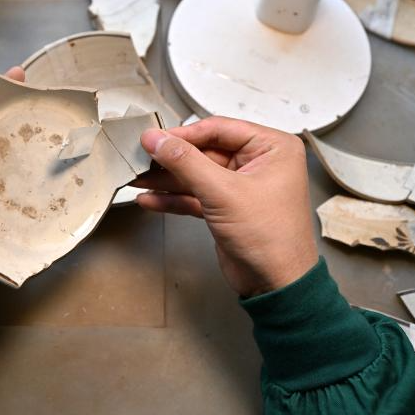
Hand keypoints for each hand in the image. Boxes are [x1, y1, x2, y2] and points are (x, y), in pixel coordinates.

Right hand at [132, 116, 317, 296]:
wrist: (275, 284)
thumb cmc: (272, 239)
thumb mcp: (222, 192)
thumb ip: (186, 162)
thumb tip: (158, 139)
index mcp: (272, 148)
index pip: (219, 129)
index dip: (184, 134)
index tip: (155, 138)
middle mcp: (259, 163)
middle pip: (205, 151)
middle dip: (171, 159)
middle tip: (141, 158)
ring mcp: (242, 187)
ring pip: (197, 175)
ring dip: (167, 179)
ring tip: (138, 178)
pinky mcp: (227, 209)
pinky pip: (196, 196)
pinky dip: (174, 199)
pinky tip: (151, 199)